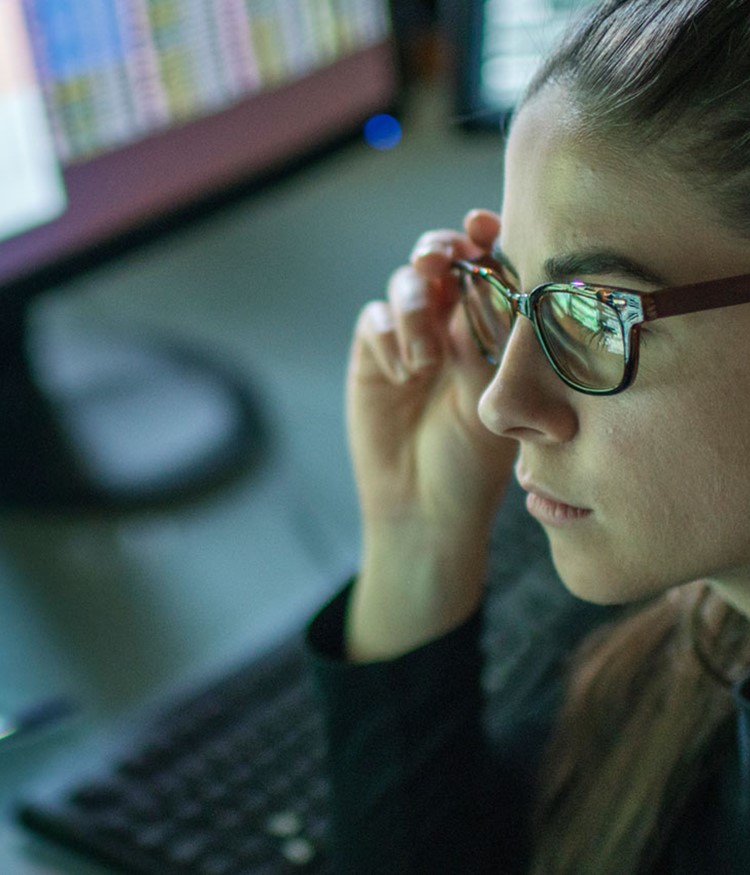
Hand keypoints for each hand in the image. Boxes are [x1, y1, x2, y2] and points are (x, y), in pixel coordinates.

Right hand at [345, 210, 517, 658]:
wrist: (423, 507)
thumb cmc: (473, 461)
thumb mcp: (494, 400)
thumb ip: (488, 340)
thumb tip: (494, 279)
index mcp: (491, 328)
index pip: (490, 264)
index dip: (486, 237)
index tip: (483, 226)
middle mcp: (451, 324)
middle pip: (441, 259)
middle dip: (439, 250)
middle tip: (440, 261)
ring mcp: (409, 338)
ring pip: (405, 283)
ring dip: (414, 305)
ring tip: (425, 359)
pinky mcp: (373, 357)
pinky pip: (374, 321)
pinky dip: (388, 337)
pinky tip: (402, 375)